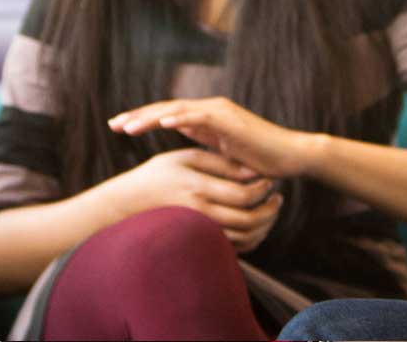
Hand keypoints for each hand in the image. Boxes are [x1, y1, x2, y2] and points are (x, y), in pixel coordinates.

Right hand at [100, 147, 284, 252]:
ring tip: (270, 210)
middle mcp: (200, 214)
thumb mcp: (184, 158)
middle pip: (249, 220)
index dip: (263, 188)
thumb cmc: (157, 174)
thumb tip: (252, 169)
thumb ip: (218, 162)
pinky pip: (234, 248)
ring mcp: (199, 231)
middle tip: (278, 198)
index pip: (243, 195)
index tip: (269, 179)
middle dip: (269, 210)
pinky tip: (254, 223)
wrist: (128, 204)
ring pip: (244, 238)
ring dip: (264, 225)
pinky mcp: (199, 242)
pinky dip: (250, 239)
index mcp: (197, 188)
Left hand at [110, 97, 318, 178]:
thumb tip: (181, 144)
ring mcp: (219, 112)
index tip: (118, 128)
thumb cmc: (260, 161)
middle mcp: (209, 110)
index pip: (166, 116)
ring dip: (150, 117)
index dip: (142, 121)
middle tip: (112, 124)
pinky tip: (161, 122)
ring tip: (127, 125)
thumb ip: (203, 144)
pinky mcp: (229, 119)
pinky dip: (179, 117)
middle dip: (137, 116)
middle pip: (165, 109)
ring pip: (177, 110)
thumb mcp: (223, 155)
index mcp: (205, 119)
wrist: (290, 156)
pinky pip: (199, 116)